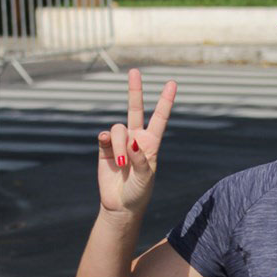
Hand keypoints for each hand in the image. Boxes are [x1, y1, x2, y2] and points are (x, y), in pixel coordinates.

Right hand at [96, 68, 176, 216]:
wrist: (121, 205)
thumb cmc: (138, 193)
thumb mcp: (145, 179)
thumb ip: (141, 161)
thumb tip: (132, 142)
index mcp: (151, 144)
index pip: (159, 119)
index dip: (165, 102)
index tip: (172, 84)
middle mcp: (136, 139)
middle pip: (135, 109)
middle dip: (135, 90)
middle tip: (135, 71)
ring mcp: (120, 142)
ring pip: (118, 129)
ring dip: (120, 145)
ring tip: (122, 164)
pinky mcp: (105, 148)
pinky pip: (105, 136)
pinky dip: (107, 141)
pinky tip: (108, 148)